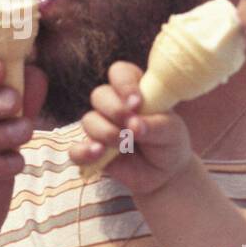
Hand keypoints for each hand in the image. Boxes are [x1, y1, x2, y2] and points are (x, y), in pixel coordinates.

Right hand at [67, 61, 194, 196]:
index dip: (124, 84)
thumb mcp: (170, 131)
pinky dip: (83, 152)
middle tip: (131, 125)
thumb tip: (134, 125)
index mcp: (133, 91)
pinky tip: (98, 154)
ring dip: (105, 132)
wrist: (165, 173)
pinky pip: (75, 149)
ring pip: (89, 120)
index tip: (137, 103)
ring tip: (124, 144)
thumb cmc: (169, 143)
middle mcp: (113, 105)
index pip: (120, 73)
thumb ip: (154, 125)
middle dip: (114, 110)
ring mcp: (100, 127)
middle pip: (99, 95)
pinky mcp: (91, 151)